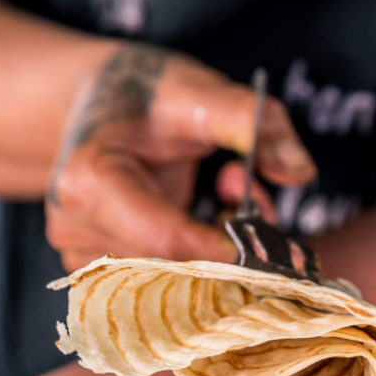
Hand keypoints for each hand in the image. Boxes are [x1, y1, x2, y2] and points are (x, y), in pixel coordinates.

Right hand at [45, 44, 315, 269]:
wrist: (96, 102)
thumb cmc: (148, 94)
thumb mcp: (200, 91)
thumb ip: (252, 121)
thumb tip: (300, 172)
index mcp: (89, 179)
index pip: (169, 241)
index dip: (230, 249)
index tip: (276, 237)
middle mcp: (75, 226)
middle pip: (174, 269)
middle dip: (229, 245)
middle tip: (250, 189)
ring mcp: (83, 253)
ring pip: (174, 282)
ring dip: (218, 251)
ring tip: (229, 190)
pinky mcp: (98, 270)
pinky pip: (164, 284)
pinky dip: (199, 261)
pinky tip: (204, 218)